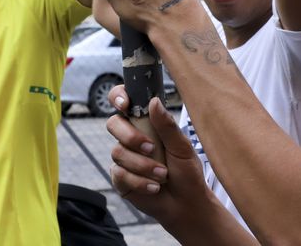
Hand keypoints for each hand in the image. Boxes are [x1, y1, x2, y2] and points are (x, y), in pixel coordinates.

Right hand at [107, 87, 210, 224]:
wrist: (186, 203)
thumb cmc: (187, 171)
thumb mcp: (182, 147)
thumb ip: (167, 125)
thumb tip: (153, 101)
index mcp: (146, 123)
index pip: (124, 102)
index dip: (118, 97)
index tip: (125, 103)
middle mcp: (131, 137)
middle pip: (113, 124)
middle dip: (131, 136)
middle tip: (151, 148)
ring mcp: (124, 158)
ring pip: (118, 152)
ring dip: (143, 165)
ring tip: (163, 175)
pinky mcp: (120, 178)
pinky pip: (119, 174)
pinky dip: (140, 181)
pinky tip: (154, 186)